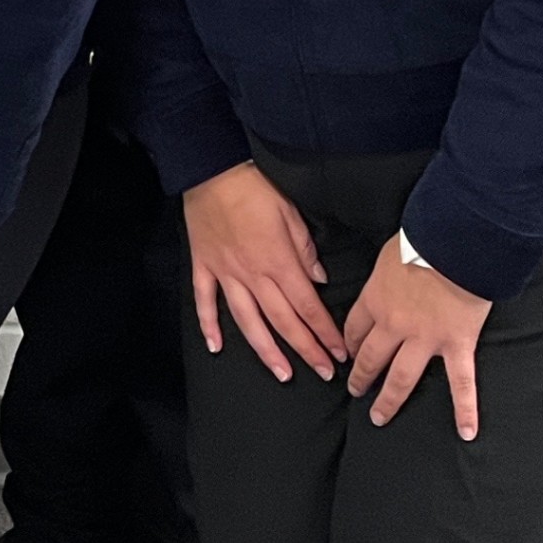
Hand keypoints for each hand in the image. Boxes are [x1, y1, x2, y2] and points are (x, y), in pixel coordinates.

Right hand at [183, 161, 346, 381]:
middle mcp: (252, 274)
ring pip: (248, 321)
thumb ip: (305, 249)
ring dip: (266, 351)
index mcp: (278, 261)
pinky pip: (205, 301)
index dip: (325, 333)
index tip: (339, 352)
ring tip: (281, 374)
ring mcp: (226, 273)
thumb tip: (318, 277)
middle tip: (322, 372)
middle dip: (306, 350)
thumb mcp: (290, 212)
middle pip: (283, 321)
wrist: (212, 168)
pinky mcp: (204, 266)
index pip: (308, 306)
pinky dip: (208, 325)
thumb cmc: (254, 186)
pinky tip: (215, 346)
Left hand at [345, 236, 490, 438]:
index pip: (354, 328)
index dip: (349, 343)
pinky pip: (462, 383)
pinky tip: (466, 432)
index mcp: (375, 299)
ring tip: (379, 416)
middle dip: (360, 376)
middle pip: (370, 357)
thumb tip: (388, 274)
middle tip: (354, 391)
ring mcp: (425, 339)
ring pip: (401, 377)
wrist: (456, 244)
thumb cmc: (423, 239)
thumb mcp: (389, 252)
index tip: (347, 352)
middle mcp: (394, 325)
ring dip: (389, 400)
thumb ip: (385, 272)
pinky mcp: (456, 345)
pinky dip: (466, 409)